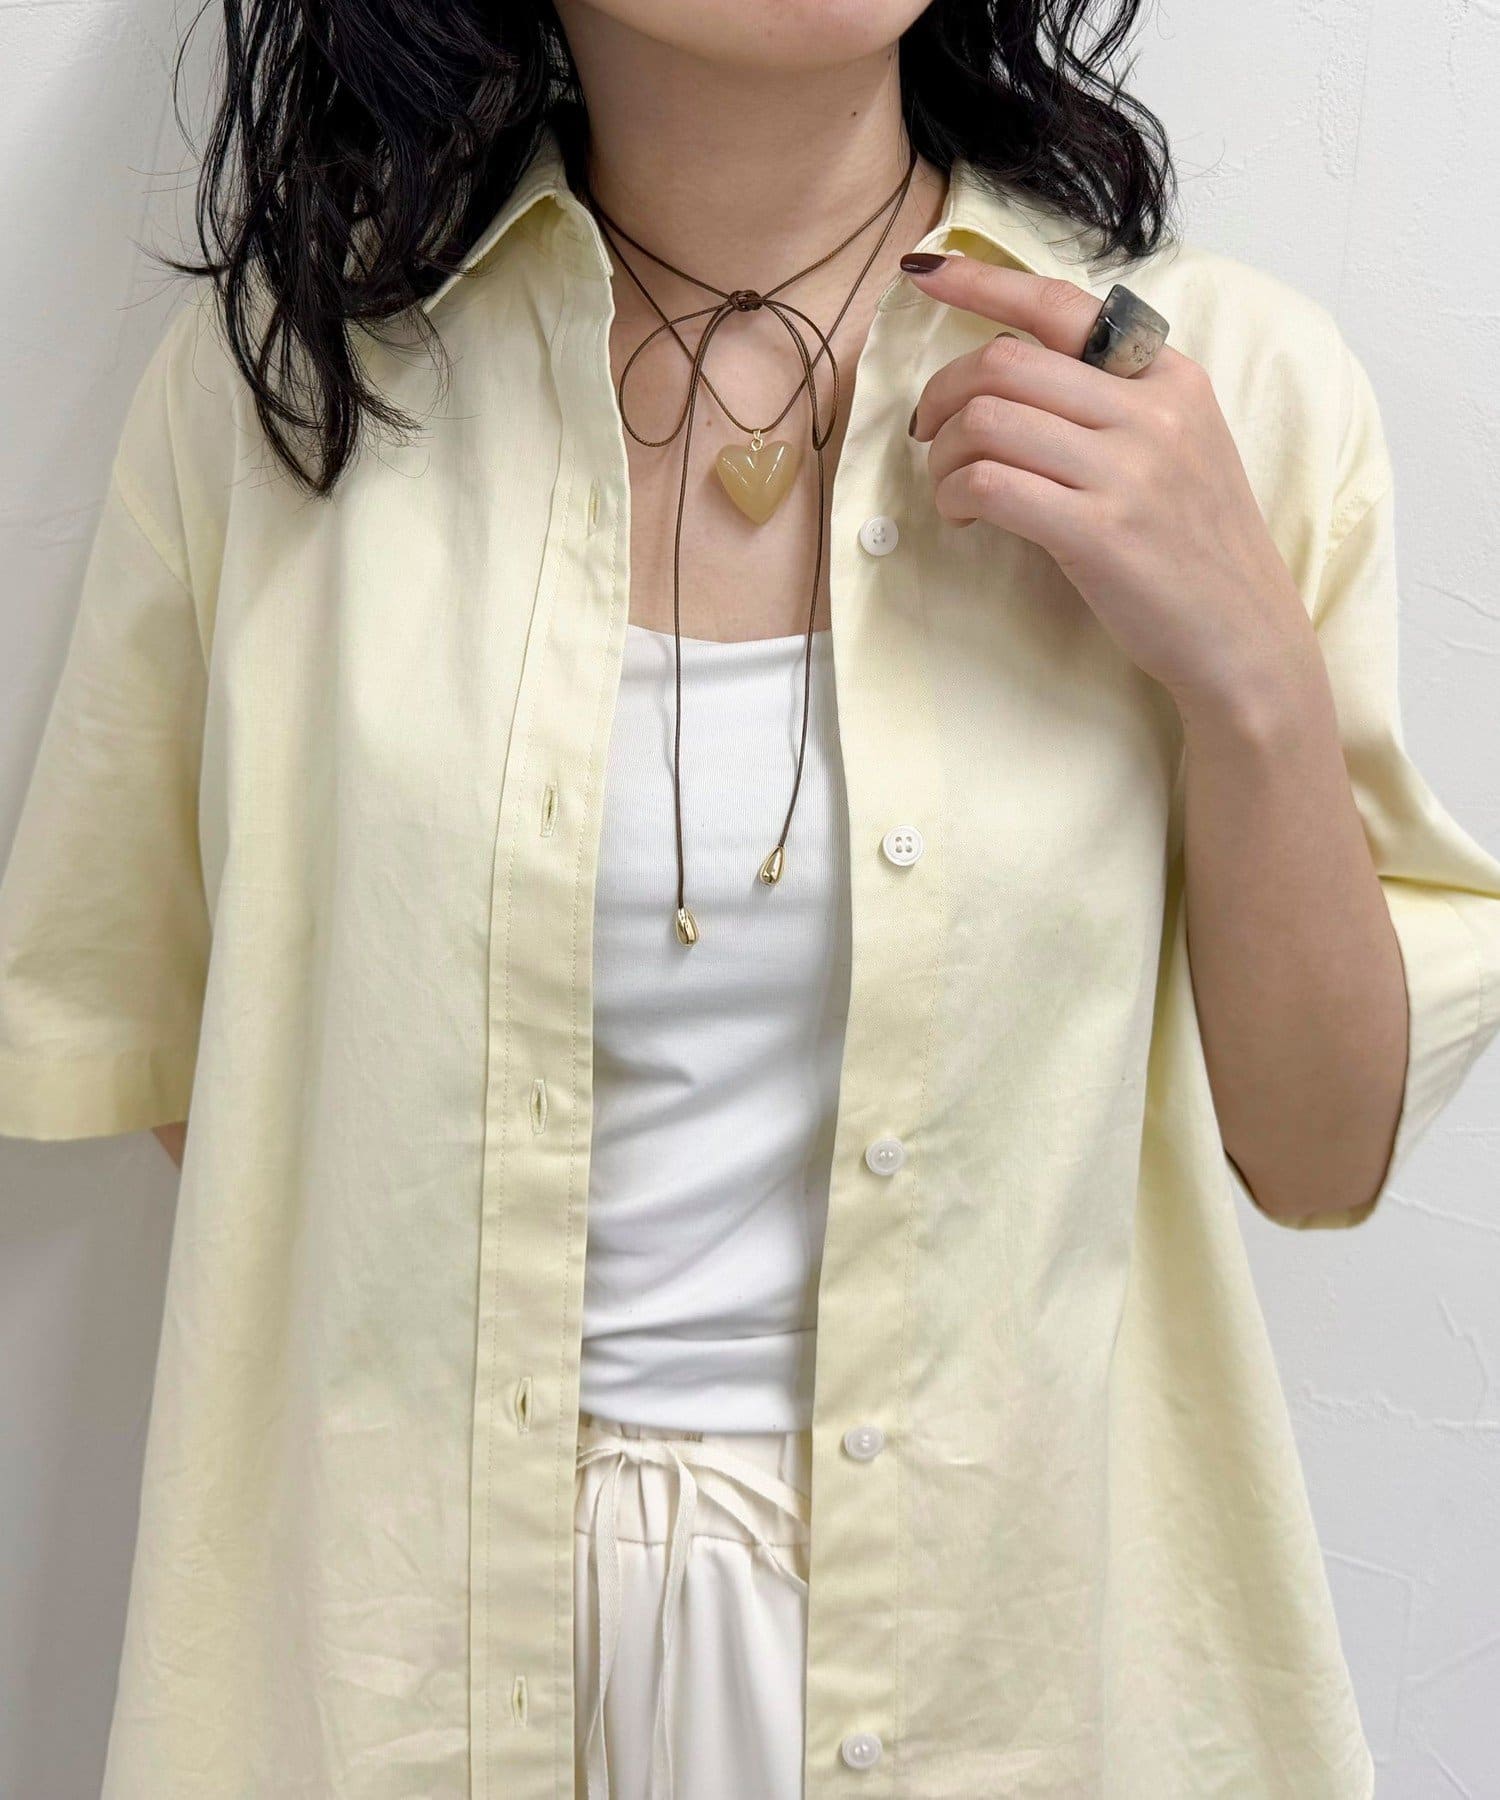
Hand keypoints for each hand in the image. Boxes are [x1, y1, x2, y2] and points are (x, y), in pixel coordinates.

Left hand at [903, 254, 1319, 722]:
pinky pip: (991, 485)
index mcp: (1170, 376)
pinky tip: (964, 516)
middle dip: (942, 393)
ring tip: (950, 487)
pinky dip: (956, 495)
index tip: (924, 277)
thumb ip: (1112, 401)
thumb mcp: (1179, 447)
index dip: (980, 282)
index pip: (1060, 304)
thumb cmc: (1194, 546)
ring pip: (987, 421)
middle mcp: (1152, 411)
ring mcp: (1128, 471)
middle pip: (1004, 361)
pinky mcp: (1100, 532)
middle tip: (928, 432)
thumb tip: (1010, 371)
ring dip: (943, 454)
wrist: (1244, 635)